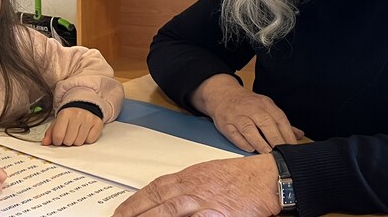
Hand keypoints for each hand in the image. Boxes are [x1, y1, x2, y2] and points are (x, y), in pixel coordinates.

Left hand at [42, 107, 103, 145]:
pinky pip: (90, 140)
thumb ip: (50, 132)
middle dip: (67, 141)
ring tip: (77, 133)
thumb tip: (45, 142)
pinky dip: (86, 139)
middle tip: (68, 135)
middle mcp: (77, 115)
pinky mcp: (98, 123)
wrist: (85, 104)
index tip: (59, 138)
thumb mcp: (58, 121)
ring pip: (79, 142)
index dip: (57, 141)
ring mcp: (89, 119)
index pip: (58, 136)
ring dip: (76, 141)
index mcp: (65, 113)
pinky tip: (85, 132)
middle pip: (69, 141)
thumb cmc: (70, 115)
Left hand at [113, 154, 280, 216]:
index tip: (119, 212)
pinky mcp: (219, 216)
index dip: (134, 203)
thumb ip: (185, 186)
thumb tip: (164, 199)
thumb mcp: (206, 175)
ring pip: (169, 213)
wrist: (267, 177)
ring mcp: (205, 203)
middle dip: (135, 215)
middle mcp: (192, 189)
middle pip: (157, 203)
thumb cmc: (239, 177)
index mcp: (188, 177)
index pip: (153, 190)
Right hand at [196, 75, 303, 152]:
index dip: (287, 134)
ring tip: (268, 153)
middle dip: (276, 139)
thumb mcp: (266, 108)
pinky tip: (250, 149)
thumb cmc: (247, 104)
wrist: (223, 94)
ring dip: (259, 142)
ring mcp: (238, 116)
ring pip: (249, 129)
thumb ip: (282, 123)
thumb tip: (299, 135)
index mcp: (265, 104)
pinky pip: (235, 134)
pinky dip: (243, 142)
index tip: (293, 147)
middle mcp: (252, 109)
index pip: (279, 119)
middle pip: (266, 124)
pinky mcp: (226, 123)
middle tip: (282, 153)